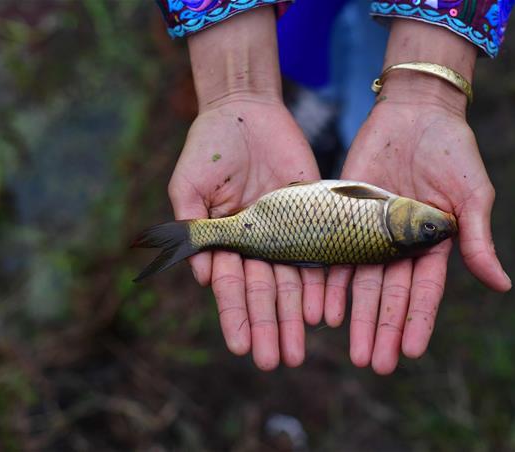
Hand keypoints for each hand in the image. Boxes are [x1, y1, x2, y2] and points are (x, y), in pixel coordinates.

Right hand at [169, 97, 322, 369]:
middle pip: (264, 293)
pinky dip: (320, 283)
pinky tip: (324, 312)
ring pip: (291, 282)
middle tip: (276, 362)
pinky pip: (318, 253)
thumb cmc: (210, 146)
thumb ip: (192, 225)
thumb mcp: (190, 183)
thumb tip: (202, 278)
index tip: (242, 347)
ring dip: (294, 318)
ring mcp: (284, 232)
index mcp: (224, 239)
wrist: (247, 111)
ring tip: (299, 351)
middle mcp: (256, 243)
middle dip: (269, 328)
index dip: (236, 317)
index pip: (230, 286)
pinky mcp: (311, 216)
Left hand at [326, 87, 510, 374]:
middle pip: (390, 295)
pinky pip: (334, 253)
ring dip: (357, 318)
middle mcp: (400, 245)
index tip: (410, 352)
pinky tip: (322, 311)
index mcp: (433, 244)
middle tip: (375, 365)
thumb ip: (477, 239)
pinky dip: (329, 282)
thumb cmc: (453, 150)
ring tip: (352, 352)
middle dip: (384, 330)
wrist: (415, 112)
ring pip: (362, 284)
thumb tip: (501, 285)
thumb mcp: (473, 194)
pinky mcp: (344, 215)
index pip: (424, 291)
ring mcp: (371, 232)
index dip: (417, 321)